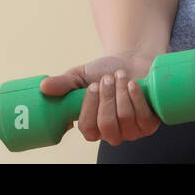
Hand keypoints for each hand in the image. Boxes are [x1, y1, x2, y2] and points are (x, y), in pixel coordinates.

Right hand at [39, 49, 162, 146]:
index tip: (92, 86)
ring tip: (121, 75)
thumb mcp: (82, 75)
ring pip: (126, 119)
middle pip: (107, 125)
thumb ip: (64, 83)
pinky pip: (144, 117)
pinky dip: (138, 98)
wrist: (133, 61)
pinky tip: (133, 84)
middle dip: (108, 98)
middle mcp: (112, 133)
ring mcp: (133, 131)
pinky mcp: (150, 123)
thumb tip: (43, 87)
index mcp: (93, 127)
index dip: (89, 108)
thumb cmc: (105, 71)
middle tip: (107, 78)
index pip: (88, 129)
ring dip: (122, 93)